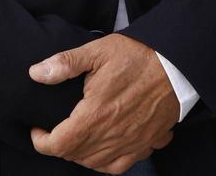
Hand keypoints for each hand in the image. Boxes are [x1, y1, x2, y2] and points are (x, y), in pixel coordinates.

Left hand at [29, 34, 177, 172]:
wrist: (179, 62)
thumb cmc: (140, 55)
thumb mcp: (99, 51)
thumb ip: (65, 63)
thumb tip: (36, 73)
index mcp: (95, 114)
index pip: (58, 144)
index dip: (41, 141)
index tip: (38, 131)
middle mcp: (112, 134)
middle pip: (75, 155)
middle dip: (60, 146)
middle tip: (58, 129)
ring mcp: (131, 142)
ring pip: (96, 164)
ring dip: (81, 155)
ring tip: (78, 139)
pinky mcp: (148, 141)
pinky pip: (121, 165)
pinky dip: (107, 163)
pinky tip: (105, 149)